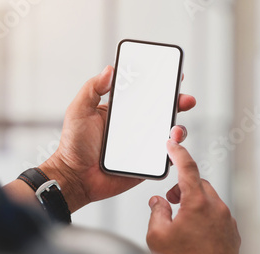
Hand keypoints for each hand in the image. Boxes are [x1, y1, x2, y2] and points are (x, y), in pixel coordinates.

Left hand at [39, 66, 195, 211]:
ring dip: (178, 129)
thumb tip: (110, 69)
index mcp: (123, 111)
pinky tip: (171, 148)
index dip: (162, 85)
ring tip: (175, 130)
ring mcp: (144, 145)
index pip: (146, 94)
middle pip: (164, 112)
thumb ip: (93, 88)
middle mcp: (137, 126)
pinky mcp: (147, 164)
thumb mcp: (79, 110)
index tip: (173, 75)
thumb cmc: (74, 145)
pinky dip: (173, 153)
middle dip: (179, 103)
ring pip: (169, 134)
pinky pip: (166, 157)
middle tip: (186, 100)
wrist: (76, 177)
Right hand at [146, 140, 240, 253]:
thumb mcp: (157, 236)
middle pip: (200, 184)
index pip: (188, 168)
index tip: (172, 144)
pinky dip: (207, 217)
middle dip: (184, 188)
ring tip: (183, 223)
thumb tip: (158, 201)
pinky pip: (219, 216)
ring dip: (196, 203)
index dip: (178, 153)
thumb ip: (157, 212)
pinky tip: (196, 235)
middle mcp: (217, 208)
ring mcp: (227, 221)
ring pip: (211, 200)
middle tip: (172, 202)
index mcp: (198, 203)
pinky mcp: (233, 233)